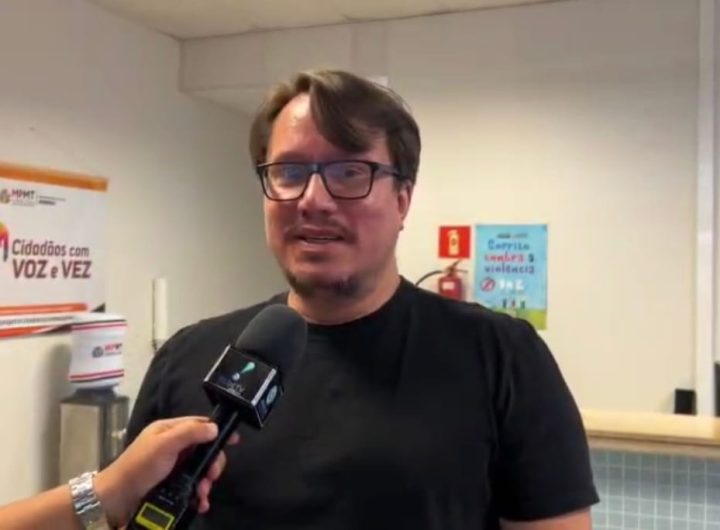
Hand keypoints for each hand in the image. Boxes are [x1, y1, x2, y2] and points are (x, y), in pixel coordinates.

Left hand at [93, 416, 239, 527]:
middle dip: (212, 463)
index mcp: (169, 430)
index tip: (234, 440)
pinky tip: (200, 502)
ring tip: (203, 494)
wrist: (116, 500)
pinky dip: (199, 494)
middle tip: (212, 476)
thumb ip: (190, 433)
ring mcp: (172, 466)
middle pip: (204, 449)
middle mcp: (173, 446)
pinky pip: (192, 485)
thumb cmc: (140, 467)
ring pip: (200, 469)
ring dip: (206, 482)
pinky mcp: (171, 484)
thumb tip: (214, 428)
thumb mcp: (164, 445)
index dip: (217, 430)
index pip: (199, 424)